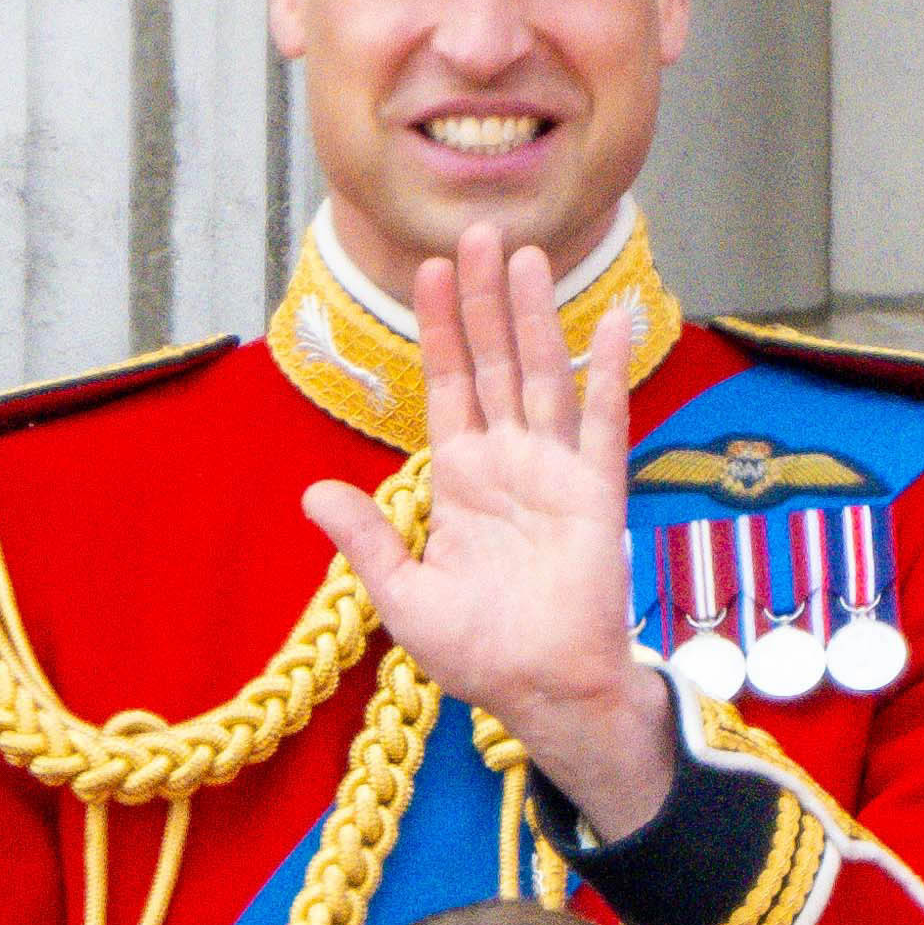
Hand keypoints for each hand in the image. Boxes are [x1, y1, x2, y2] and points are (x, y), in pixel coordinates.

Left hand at [304, 246, 675, 835]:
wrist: (543, 691)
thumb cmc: (478, 654)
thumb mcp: (402, 596)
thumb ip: (366, 539)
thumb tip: (314, 492)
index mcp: (461, 480)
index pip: (447, 385)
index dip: (439, 329)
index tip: (428, 271)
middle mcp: (509, 463)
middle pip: (493, 362)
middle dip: (483, 300)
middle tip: (478, 233)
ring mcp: (555, 472)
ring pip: (541, 375)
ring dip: (534, 316)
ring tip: (524, 255)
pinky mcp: (596, 493)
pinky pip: (604, 421)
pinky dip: (606, 371)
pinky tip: (609, 321)